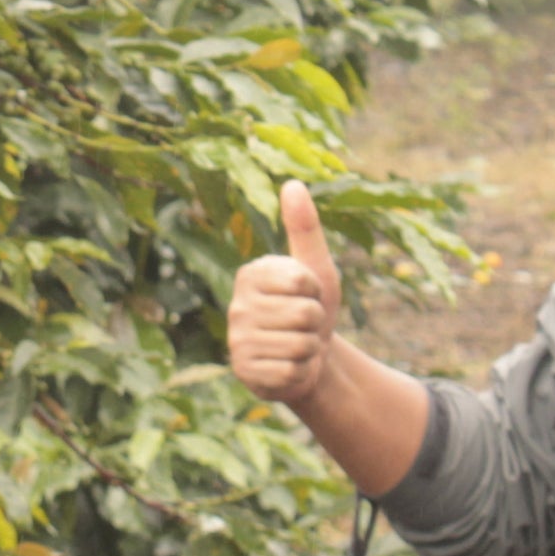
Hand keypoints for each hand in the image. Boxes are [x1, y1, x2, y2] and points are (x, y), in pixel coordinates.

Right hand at [227, 180, 339, 405]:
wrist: (309, 358)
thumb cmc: (312, 307)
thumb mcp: (316, 268)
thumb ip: (305, 228)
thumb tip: (293, 184)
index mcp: (252, 274)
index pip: (303, 281)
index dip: (317, 292)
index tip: (307, 295)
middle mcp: (237, 305)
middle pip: (305, 314)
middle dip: (316, 323)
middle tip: (304, 325)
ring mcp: (237, 340)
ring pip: (300, 344)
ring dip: (310, 349)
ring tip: (298, 345)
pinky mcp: (244, 372)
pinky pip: (290, 371)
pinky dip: (301, 372)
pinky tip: (290, 367)